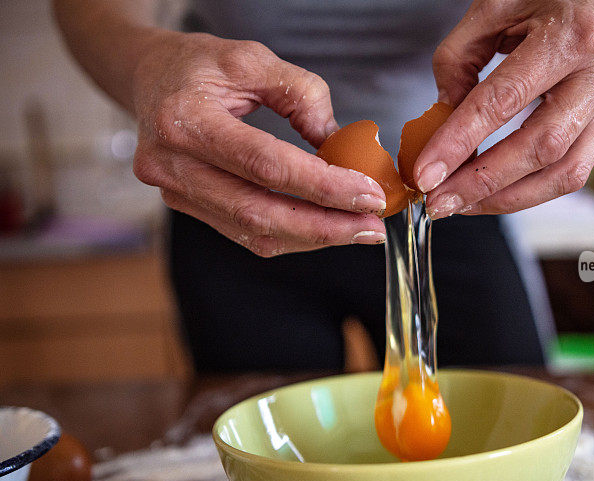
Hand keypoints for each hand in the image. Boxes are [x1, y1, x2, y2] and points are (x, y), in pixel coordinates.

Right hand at [131, 32, 387, 256]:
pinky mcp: (186, 206)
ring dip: (312, 237)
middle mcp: (172, 165)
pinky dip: (290, 234)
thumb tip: (337, 143)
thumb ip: (301, 94)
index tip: (368, 194)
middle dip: (324, 226)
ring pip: (252, 232)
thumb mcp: (253, 58)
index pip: (264, 164)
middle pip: (258, 212)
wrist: (149, 77)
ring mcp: (175, 192)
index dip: (321, 185)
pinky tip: (323, 227)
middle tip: (372, 227)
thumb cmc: (199, 66)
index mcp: (185, 120)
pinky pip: (243, 232)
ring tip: (358, 230)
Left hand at [416, 0, 593, 217]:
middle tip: (439, 201)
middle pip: (540, 147)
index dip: (460, 142)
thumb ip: (458, 59)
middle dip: (482, 182)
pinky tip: (495, 193)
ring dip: (508, 198)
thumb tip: (443, 119)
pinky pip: (574, 169)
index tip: (427, 172)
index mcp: (571, 34)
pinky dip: (530, 189)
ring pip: (564, 172)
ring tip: (462, 205)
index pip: (504, 100)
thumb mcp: (492, 6)